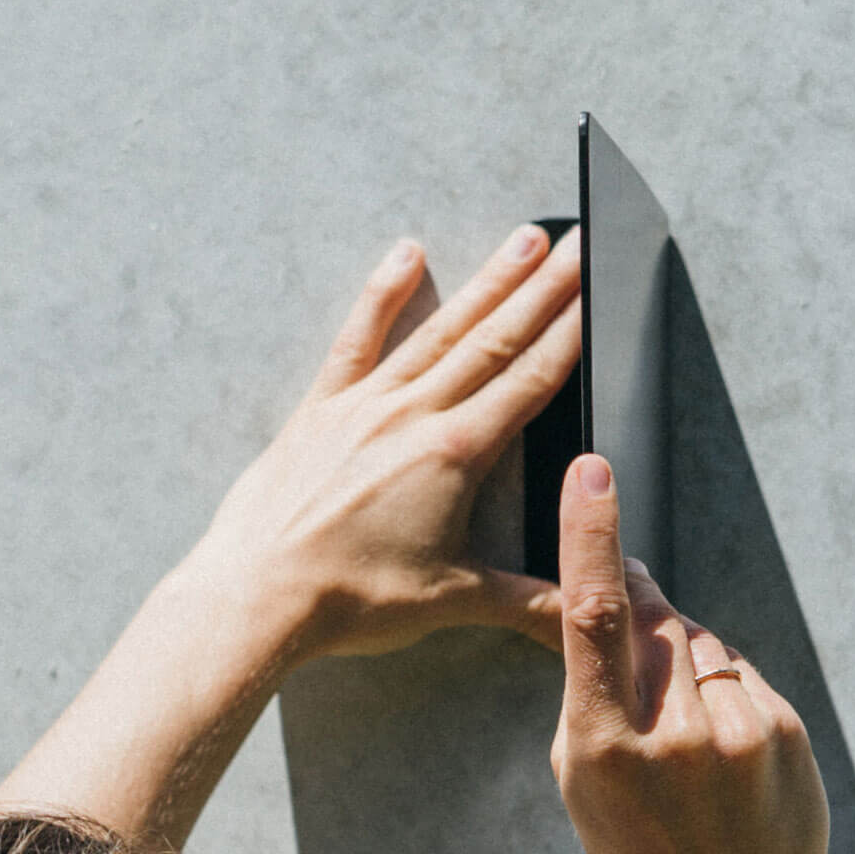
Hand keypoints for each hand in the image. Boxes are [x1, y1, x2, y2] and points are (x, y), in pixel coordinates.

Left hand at [185, 222, 580, 661]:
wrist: (256, 596)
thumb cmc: (347, 598)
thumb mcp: (452, 601)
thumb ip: (528, 604)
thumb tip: (581, 614)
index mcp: (454, 455)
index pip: (530, 380)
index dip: (571, 332)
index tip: (598, 289)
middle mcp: (413, 415)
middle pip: (495, 339)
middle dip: (545, 288)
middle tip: (581, 245)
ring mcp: (364, 405)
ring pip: (439, 329)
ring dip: (486, 282)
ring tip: (524, 239)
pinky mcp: (320, 410)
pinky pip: (358, 339)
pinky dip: (384, 294)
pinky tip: (406, 255)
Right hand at [549, 453, 832, 853]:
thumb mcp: (583, 785)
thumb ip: (589, 694)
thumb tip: (613, 602)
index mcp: (605, 748)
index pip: (595, 617)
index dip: (592, 537)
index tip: (593, 472)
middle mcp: (675, 732)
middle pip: (654, 617)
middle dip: (640, 602)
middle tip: (632, 620)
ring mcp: (738, 730)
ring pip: (698, 641)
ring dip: (683, 659)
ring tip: (685, 738)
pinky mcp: (784, 728)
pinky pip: (739, 671)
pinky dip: (723, 689)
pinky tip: (722, 750)